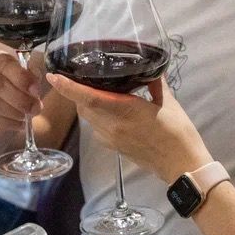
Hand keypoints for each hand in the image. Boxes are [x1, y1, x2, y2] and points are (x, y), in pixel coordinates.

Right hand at [0, 47, 41, 139]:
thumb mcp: (19, 74)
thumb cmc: (6, 83)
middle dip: (19, 98)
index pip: (5, 63)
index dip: (22, 77)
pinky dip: (6, 123)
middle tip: (35, 108)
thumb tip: (35, 86)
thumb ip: (30, 76)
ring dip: (12, 112)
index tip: (36, 90)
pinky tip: (17, 124)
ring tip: (26, 117)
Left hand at [46, 74, 209, 180]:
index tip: (53, 75)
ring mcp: (111, 139)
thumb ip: (156, 83)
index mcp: (125, 111)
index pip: (88, 97)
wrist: (181, 165)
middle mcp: (112, 126)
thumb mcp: (169, 103)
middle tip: (77, 76)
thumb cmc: (178, 133)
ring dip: (85, 104)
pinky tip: (108, 109)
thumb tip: (151, 68)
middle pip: (83, 107)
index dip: (68, 87)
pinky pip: (97, 129)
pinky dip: (96, 116)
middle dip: (76, 92)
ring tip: (93, 90)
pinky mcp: (114, 148)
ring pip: (88, 119)